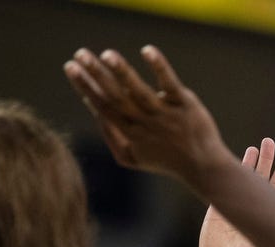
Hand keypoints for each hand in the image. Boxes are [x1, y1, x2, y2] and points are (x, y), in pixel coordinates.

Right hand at [64, 45, 232, 195]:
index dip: (86, 88)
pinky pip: (169, 84)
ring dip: (122, 72)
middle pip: (116, 98)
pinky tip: (146, 51)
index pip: (104, 108)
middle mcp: (145, 124)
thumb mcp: (132, 157)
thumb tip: (93, 108)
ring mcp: (164, 114)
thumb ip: (111, 136)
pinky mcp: (184, 104)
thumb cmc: (165, 159)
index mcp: (131, 134)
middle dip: (96, 76)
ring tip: (107, 55)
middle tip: (79, 55)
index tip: (71, 68)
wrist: (203, 166)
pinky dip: (159, 67)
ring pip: (139, 92)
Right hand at [198, 138, 274, 246]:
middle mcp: (251, 208)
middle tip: (270, 141)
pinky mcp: (216, 211)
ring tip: (258, 146)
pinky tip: (232, 160)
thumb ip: (273, 239)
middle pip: (261, 178)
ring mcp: (234, 207)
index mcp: (265, 217)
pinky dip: (227, 174)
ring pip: (243, 179)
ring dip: (250, 162)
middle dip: (267, 159)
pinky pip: (222, 187)